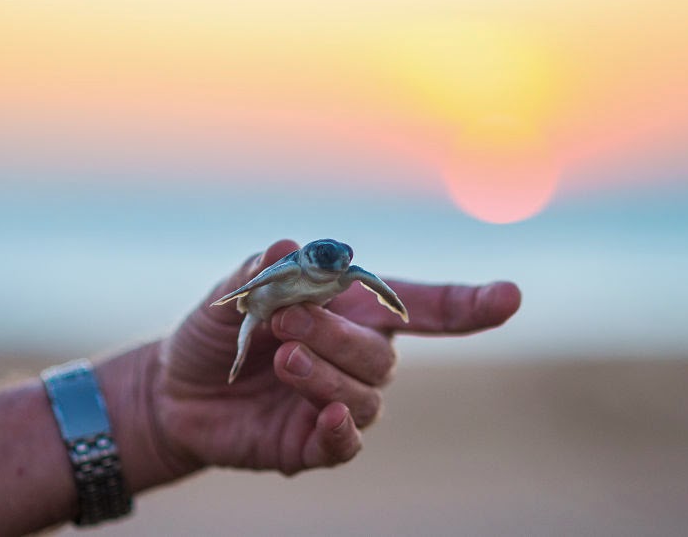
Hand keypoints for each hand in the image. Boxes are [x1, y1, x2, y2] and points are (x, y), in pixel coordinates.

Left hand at [148, 239, 520, 476]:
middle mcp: (360, 357)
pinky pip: (346, 443)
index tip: (510, 298)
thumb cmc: (218, 329)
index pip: (426, 309)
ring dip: (326, 374)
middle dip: (336, 335)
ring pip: (365, 394)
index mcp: (355, 311)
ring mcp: (341, 402)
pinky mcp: (314, 443)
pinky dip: (343, 430)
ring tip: (282, 356)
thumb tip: (293, 244)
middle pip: (380, 353)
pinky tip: (328, 415)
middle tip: (286, 323)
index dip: (470, 305)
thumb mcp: (232, 294)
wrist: (177, 389)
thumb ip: (263, 271)